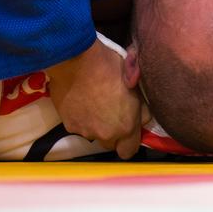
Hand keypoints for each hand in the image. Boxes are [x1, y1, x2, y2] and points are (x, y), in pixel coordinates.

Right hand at [46, 39, 149, 158]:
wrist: (77, 60)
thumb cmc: (111, 67)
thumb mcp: (135, 85)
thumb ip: (141, 109)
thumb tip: (143, 119)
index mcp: (126, 126)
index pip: (129, 151)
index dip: (129, 141)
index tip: (127, 128)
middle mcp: (106, 134)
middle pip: (110, 144)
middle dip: (112, 133)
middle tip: (110, 113)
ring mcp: (85, 131)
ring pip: (93, 134)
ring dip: (96, 125)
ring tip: (94, 104)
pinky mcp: (69, 124)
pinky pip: (78, 126)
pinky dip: (80, 118)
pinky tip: (81, 101)